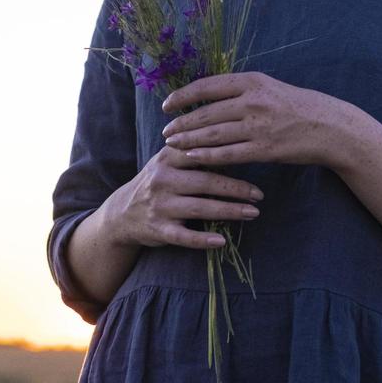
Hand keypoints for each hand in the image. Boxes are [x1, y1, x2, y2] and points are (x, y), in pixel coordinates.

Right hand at [108, 142, 263, 250]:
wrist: (122, 213)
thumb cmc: (157, 182)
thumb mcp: (167, 161)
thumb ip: (193, 151)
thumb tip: (234, 142)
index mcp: (167, 158)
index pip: (201, 153)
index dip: (229, 156)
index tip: (254, 161)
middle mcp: (162, 179)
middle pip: (206, 182)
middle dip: (236, 189)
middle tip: (259, 194)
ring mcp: (160, 205)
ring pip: (200, 208)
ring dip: (229, 211)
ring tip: (253, 212)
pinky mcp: (159, 229)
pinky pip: (184, 236)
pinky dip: (203, 239)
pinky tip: (222, 241)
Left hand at [159, 71, 346, 166]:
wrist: (329, 126)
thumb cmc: (296, 106)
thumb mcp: (268, 87)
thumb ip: (240, 90)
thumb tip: (206, 95)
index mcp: (251, 81)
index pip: (207, 86)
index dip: (183, 96)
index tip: (167, 105)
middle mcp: (253, 101)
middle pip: (206, 112)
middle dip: (181, 122)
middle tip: (165, 130)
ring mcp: (258, 126)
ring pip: (213, 134)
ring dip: (189, 140)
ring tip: (172, 144)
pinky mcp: (265, 149)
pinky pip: (228, 154)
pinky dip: (207, 156)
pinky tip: (192, 157)